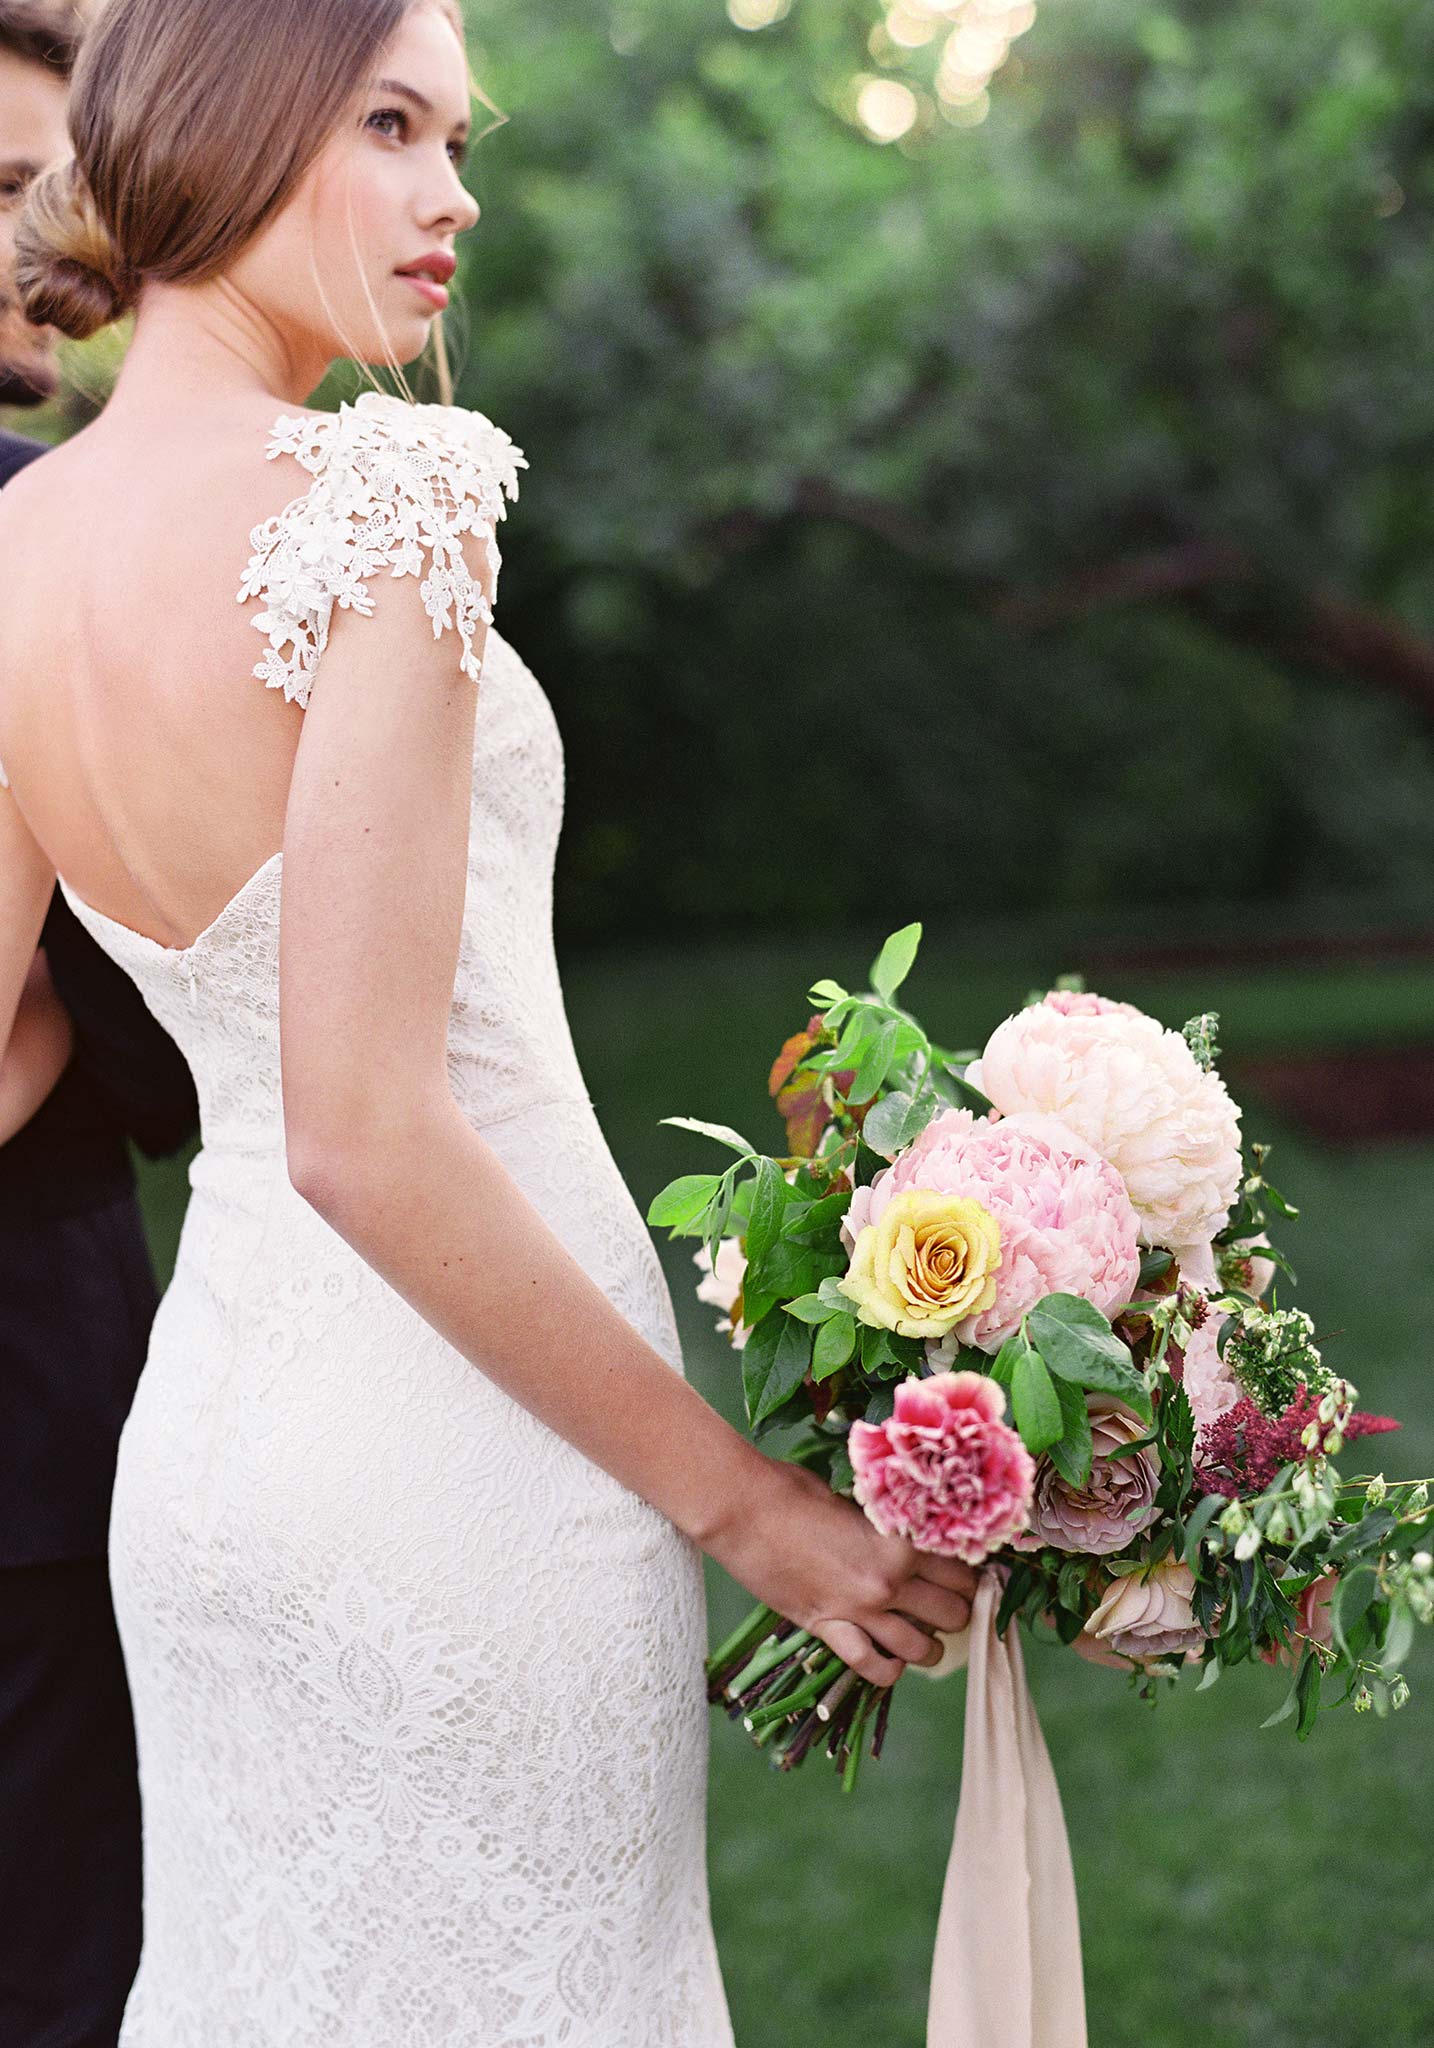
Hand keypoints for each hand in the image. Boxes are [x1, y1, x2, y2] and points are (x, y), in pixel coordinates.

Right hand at [704, 1458, 977, 1686]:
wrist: (743, 1510)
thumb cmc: (794, 1491)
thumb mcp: (853, 1501)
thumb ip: (886, 1525)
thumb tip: (907, 1534)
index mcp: (901, 1540)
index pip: (963, 1569)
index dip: (972, 1574)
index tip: (970, 1576)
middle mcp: (890, 1580)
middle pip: (955, 1613)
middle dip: (958, 1611)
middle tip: (949, 1605)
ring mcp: (860, 1610)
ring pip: (924, 1650)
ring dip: (930, 1647)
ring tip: (925, 1638)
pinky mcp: (829, 1629)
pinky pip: (874, 1667)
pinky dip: (888, 1670)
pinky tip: (889, 1660)